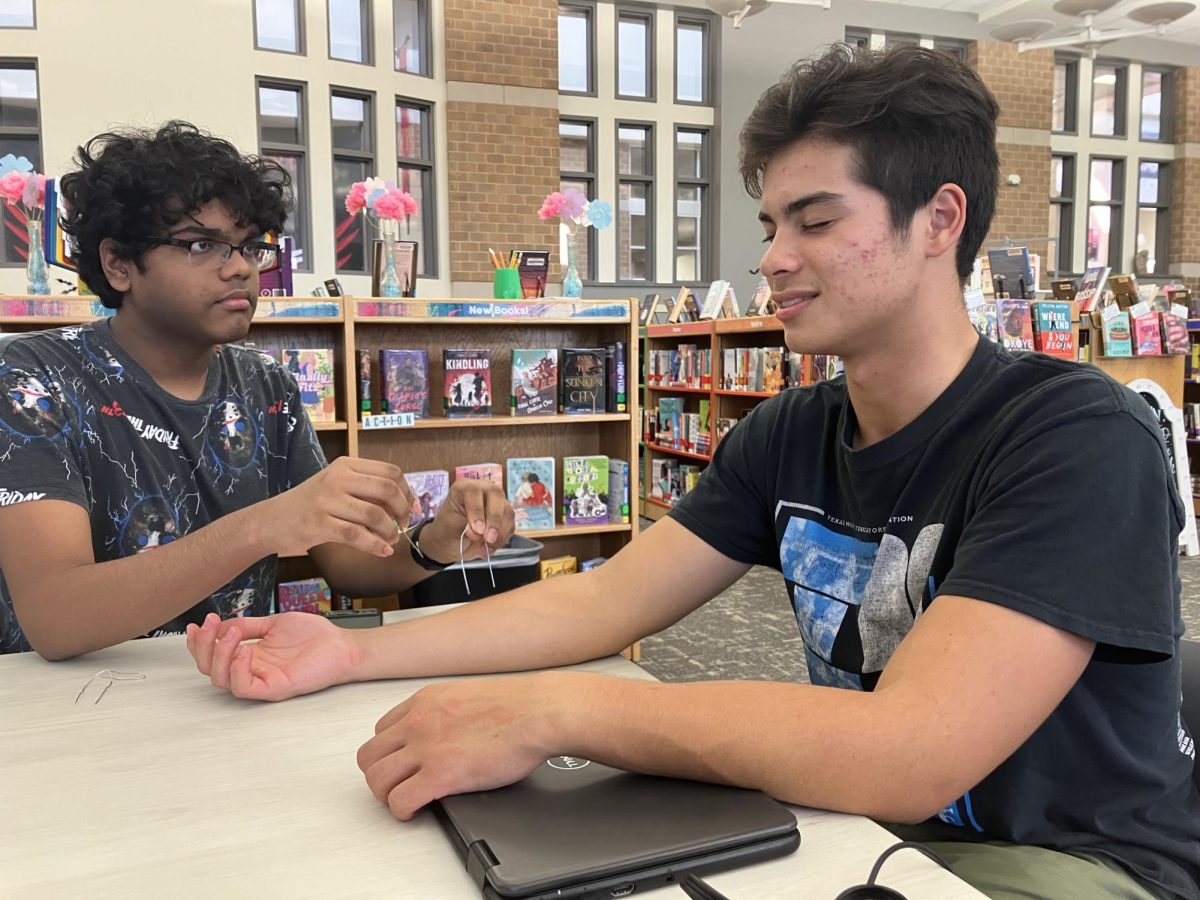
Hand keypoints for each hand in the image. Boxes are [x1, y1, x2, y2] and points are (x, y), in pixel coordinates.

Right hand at [186, 611, 360, 700]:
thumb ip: (248, 624)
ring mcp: (261, 679)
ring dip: (220, 654)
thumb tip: (222, 624)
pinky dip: (237, 670)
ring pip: (221, 679)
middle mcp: (251, 668)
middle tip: (210, 625)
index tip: (197, 624)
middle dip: (203, 646)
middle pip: (210, 668)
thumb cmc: (315, 636)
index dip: (200, 642)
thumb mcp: (274, 622)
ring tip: (232, 633)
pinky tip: (244, 651)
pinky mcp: (273, 689)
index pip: (214, 654)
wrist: (342, 645)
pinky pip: (244, 687)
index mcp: (250, 653)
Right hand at [255, 457, 418, 558]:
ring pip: (374, 514)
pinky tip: (382, 551)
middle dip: (403, 510)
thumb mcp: (336, 487)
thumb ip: (365, 490)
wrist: (270, 521)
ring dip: (389, 532)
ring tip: (390, 540)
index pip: (390, 472)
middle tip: (403, 525)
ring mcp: (327, 500)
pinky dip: (375, 545)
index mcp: (345, 465)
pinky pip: (357, 535)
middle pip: (387, 490)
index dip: (407, 492)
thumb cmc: (309, 505)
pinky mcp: (319, 523)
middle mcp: (337, 478)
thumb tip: (404, 503)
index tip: (412, 508)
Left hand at [357, 674, 555, 819]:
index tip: (401, 764)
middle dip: (380, 775)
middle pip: (369, 755)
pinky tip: (416, 811)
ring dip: (387, 795)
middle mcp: (419, 721)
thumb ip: (447, 712)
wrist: (540, 711)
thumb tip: (445, 730)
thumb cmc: (520, 705)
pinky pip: (399, 800)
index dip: (389, 753)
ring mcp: (426, 747)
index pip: (381, 730)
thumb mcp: (469, 696)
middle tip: (397, 786)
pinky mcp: (440, 774)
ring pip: (376, 779)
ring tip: (405, 800)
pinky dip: (402, 810)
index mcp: (426, 701)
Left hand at [418, 478, 514, 563]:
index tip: (477, 530)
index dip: (477, 510)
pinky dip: (502, 539)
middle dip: (494, 520)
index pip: (473, 491)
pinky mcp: (504, 516)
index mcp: (464, 488)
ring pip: (507, 511)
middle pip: (496, 495)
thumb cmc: (447, 530)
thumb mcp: (449, 527)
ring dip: (500, 533)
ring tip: (485, 547)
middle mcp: (483, 490)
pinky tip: (490, 547)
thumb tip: (481, 530)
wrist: (452, 543)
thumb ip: (465, 525)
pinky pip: (511, 525)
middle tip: (488, 539)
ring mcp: (496, 502)